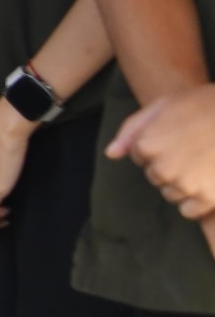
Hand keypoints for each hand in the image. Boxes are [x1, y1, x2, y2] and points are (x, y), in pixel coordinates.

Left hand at [107, 84, 214, 220]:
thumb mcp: (163, 106)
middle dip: (168, 165)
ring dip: (182, 184)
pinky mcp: (208, 199)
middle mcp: (162, 168)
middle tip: (193, 149)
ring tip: (203, 163)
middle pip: (154, 177)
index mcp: (147, 145)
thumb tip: (112, 154)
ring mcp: (186, 185)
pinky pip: (189, 211)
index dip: (157, 146)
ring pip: (170, 194)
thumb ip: (132, 130)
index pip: (138, 157)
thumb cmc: (204, 106)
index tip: (177, 136)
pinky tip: (209, 181)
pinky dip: (196, 202)